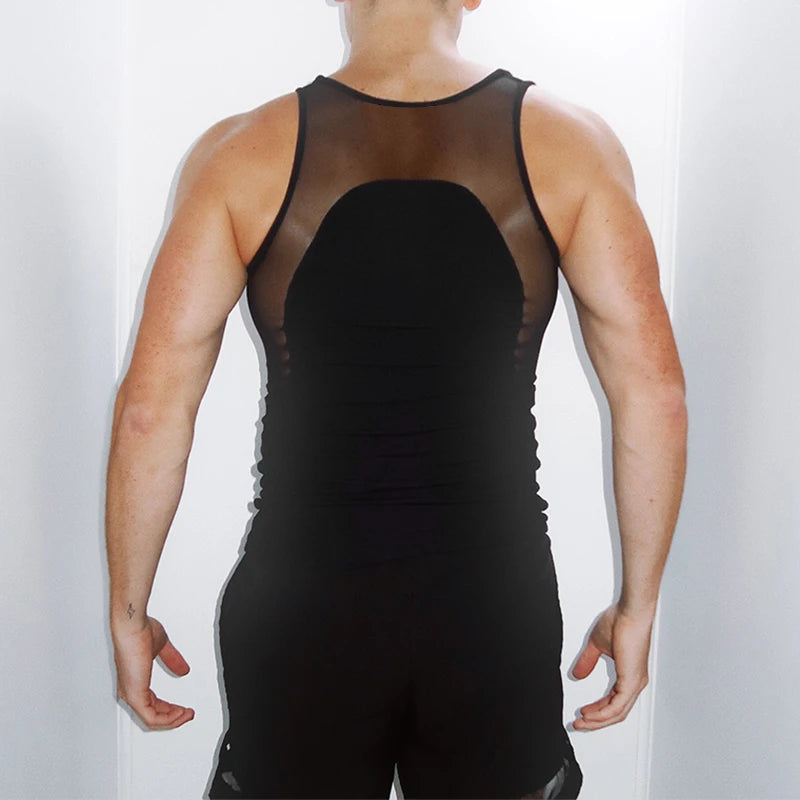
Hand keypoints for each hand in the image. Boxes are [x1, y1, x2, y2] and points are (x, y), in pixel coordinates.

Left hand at [112, 614, 194, 730]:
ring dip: (173, 720)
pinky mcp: (135, 695)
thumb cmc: (138, 631)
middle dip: (173, 717)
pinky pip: (152, 717)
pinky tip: (179, 713)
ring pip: (152, 720)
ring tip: (187, 715)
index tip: (183, 707)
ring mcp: (131, 694)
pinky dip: (168, 719)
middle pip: (152, 715)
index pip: (151, 703)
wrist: (132, 627)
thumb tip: (183, 670)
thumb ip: (172, 660)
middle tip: (188, 714)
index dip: (168, 708)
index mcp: (134, 680)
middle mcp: (130, 690)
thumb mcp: (161, 647)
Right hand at [570, 602, 651, 729]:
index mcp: (630, 674)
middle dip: (596, 721)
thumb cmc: (619, 621)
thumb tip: (578, 675)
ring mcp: (635, 683)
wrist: (630, 612)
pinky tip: (590, 715)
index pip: (614, 701)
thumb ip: (588, 661)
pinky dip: (603, 713)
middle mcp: (635, 682)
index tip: (583, 714)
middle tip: (579, 724)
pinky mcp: (632, 681)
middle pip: (616, 713)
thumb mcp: (596, 645)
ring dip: (597, 720)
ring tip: (581, 721)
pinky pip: (617, 706)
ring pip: (617, 713)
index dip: (598, 710)